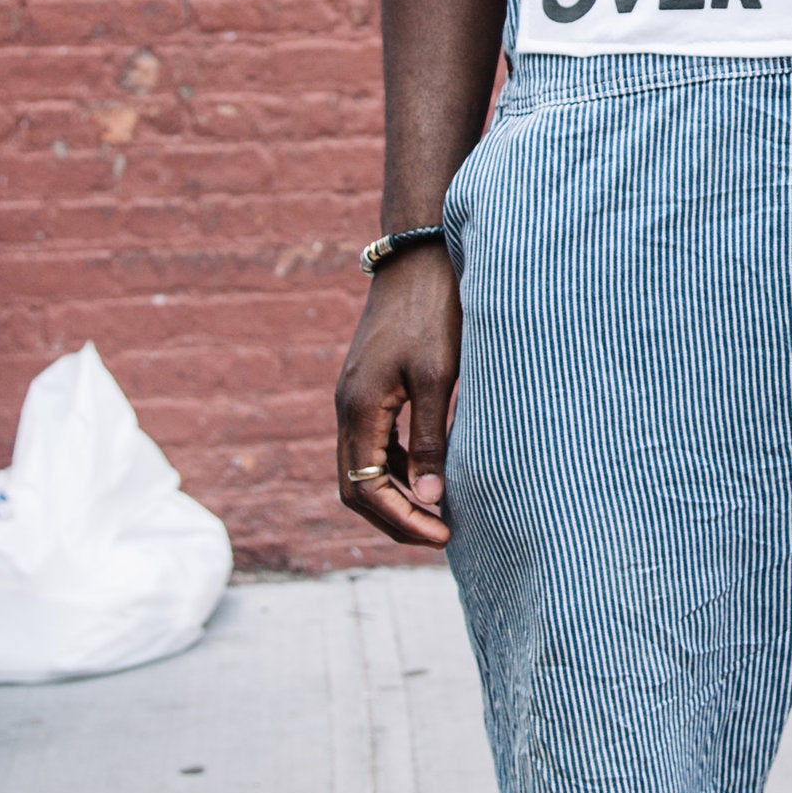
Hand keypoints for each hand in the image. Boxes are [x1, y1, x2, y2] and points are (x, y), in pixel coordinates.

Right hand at [334, 248, 461, 549]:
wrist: (420, 256)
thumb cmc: (434, 312)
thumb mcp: (440, 378)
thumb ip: (433, 440)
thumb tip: (432, 502)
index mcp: (359, 408)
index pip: (366, 489)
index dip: (402, 521)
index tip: (444, 536)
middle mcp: (347, 407)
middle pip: (356, 487)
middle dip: (395, 519)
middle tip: (441, 535)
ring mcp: (354, 397)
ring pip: (362, 468)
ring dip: (395, 497)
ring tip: (439, 514)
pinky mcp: (369, 387)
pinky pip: (374, 444)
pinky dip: (398, 470)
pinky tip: (432, 474)